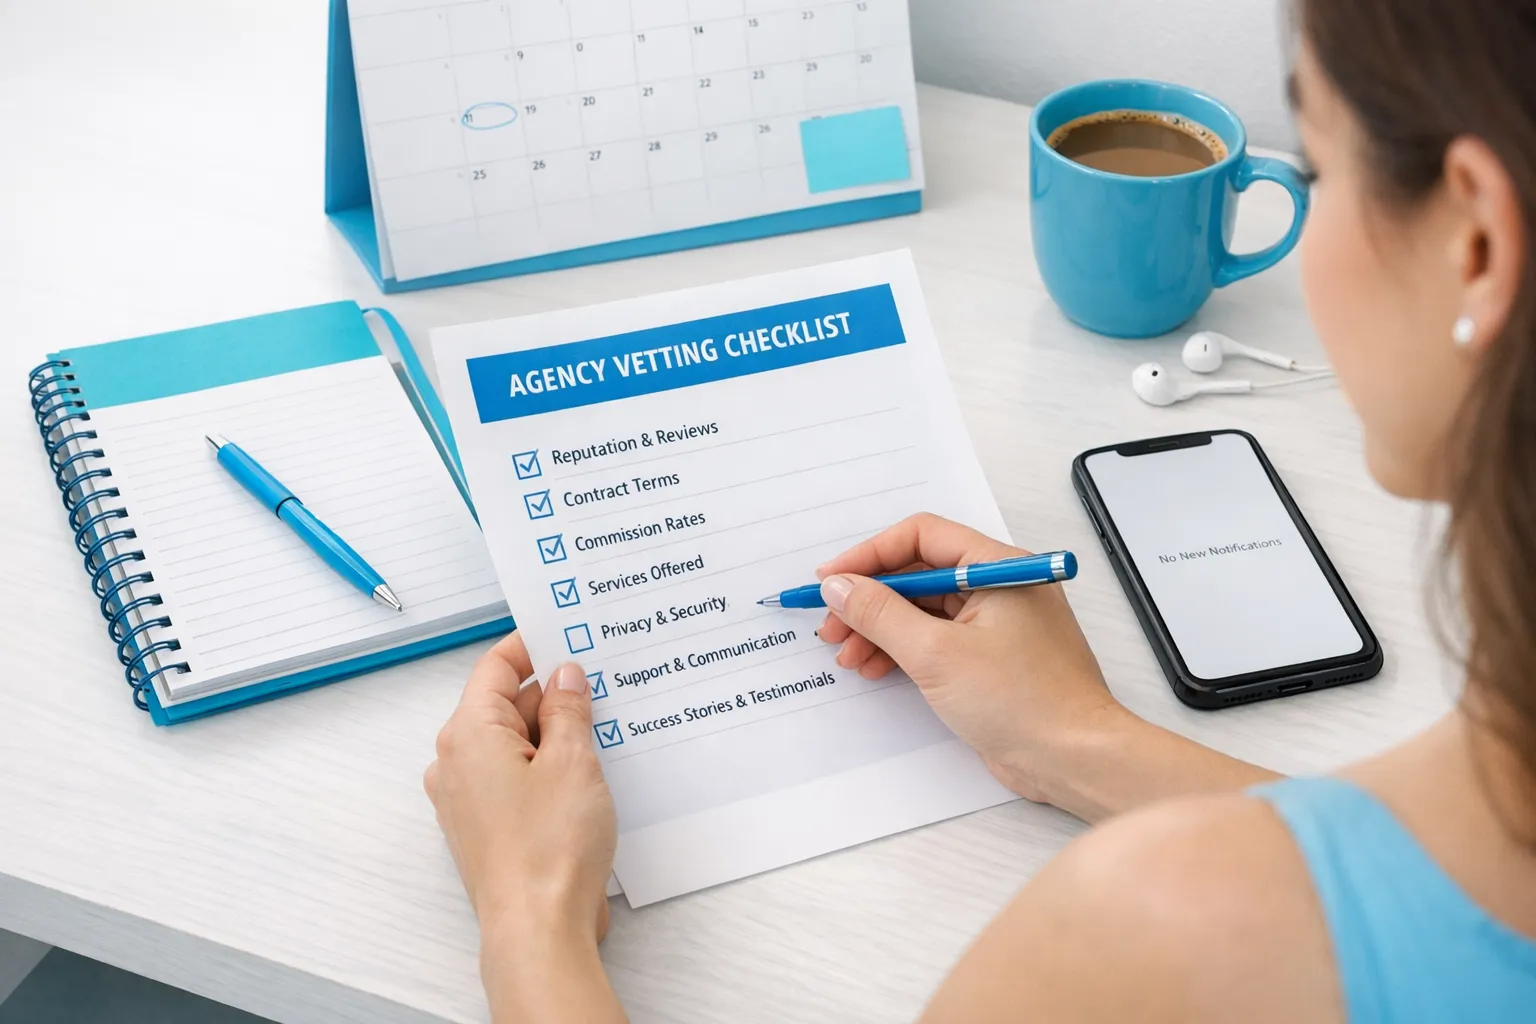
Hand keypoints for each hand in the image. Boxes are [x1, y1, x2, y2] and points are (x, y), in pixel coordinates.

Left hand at [425, 632, 615, 941]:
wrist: (538, 928)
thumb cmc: (548, 850)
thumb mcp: (574, 760)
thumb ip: (569, 709)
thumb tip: (566, 679)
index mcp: (467, 734)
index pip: (495, 667)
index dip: (532, 646)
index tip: (565, 633)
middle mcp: (457, 763)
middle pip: (504, 705)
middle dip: (551, 692)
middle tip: (599, 681)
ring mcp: (469, 798)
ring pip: (513, 744)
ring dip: (554, 733)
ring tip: (602, 728)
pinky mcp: (488, 827)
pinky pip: (516, 778)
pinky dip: (547, 767)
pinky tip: (587, 771)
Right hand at [817, 513, 1126, 804]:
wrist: (1074, 758)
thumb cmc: (1026, 702)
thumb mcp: (936, 653)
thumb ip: (880, 613)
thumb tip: (840, 585)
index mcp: (999, 566)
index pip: (921, 537)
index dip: (870, 555)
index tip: (832, 579)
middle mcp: (1000, 586)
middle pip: (919, 573)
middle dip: (870, 598)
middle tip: (832, 623)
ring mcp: (996, 622)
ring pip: (923, 609)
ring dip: (880, 628)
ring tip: (847, 654)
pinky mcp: (991, 657)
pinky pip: (936, 638)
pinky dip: (902, 649)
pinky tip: (875, 667)